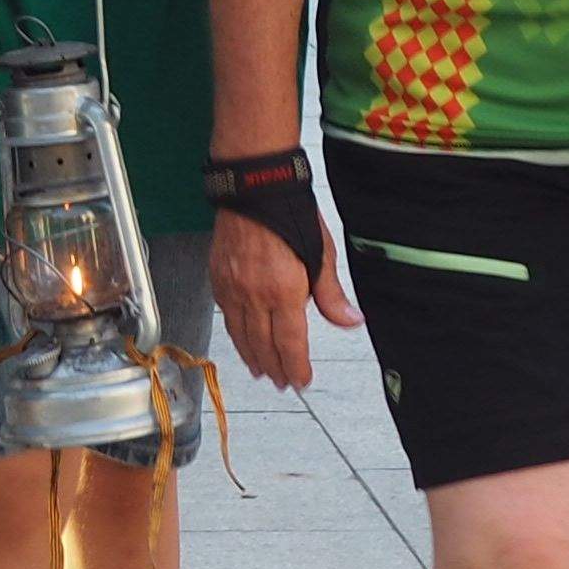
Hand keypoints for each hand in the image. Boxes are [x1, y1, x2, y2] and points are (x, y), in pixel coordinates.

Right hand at [207, 204, 352, 393]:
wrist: (255, 185)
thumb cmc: (291, 212)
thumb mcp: (322, 252)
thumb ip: (331, 293)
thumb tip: (350, 321)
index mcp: (284, 290)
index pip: (290, 343)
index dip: (296, 368)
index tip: (302, 381)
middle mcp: (254, 294)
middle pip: (263, 345)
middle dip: (275, 368)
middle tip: (282, 383)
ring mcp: (232, 287)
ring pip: (240, 334)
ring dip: (252, 356)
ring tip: (261, 370)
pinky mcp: (218, 276)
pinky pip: (226, 315)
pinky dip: (235, 333)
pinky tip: (241, 338)